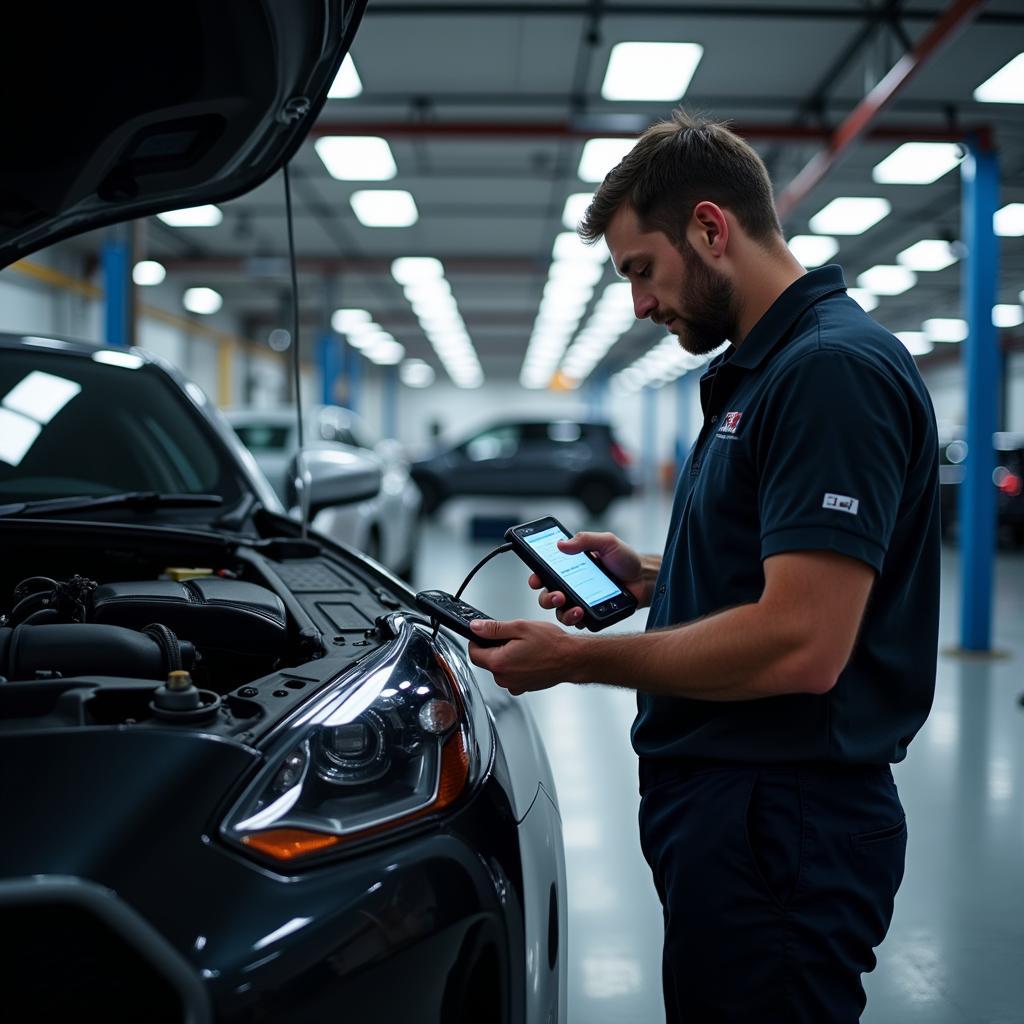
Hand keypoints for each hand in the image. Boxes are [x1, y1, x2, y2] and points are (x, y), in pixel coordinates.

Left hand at [467, 618, 580, 694]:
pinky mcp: (523, 687)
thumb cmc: (551, 644)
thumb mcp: (520, 627)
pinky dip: (516, 666)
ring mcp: (514, 685)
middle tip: (511, 637)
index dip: (476, 640)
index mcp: (499, 662)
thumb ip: (494, 628)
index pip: (473, 653)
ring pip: (499, 668)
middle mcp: (504, 678)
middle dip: (494, 648)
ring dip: (506, 657)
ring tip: (524, 647)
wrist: (572, 659)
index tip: (483, 633)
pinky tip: (529, 657)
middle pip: (486, 661)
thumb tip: (475, 627)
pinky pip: (511, 675)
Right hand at [529, 532, 644, 627]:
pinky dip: (577, 620)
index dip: (535, 578)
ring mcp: (580, 602)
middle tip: (558, 595)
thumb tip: (561, 543)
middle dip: (547, 598)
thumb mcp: (606, 542)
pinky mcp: (591, 616)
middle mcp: (571, 586)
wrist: (645, 578)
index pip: (545, 574)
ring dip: (562, 612)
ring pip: (560, 612)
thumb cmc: (626, 559)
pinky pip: (577, 623)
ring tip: (575, 609)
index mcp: (569, 567)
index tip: (536, 580)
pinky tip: (583, 614)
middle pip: (547, 596)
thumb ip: (585, 539)